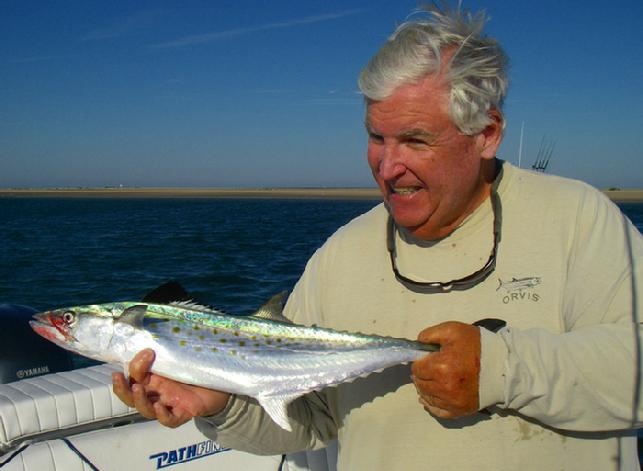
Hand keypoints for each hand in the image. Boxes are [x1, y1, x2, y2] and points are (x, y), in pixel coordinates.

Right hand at [112, 349, 230, 427]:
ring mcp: (169, 403)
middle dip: (121, 389)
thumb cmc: (199, 367)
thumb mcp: (183, 355)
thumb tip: (165, 323)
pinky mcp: (184, 412)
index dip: (134, 366)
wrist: (221, 385)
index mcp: (154, 378)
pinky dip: (163, 415)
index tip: (147, 352)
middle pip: (131, 396)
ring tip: (138, 389)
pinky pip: (170, 420)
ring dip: (139, 400)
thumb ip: (172, 345)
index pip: (135, 375)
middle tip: (118, 378)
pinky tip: (161, 407)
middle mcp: (158, 392)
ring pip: (146, 409)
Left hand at [411, 321, 480, 418]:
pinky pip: (437, 411)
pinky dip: (432, 403)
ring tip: (433, 379)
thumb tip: (418, 344)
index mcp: (441, 367)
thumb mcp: (452, 330)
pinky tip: (434, 395)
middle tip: (430, 368)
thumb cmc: (476, 346)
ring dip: (426, 388)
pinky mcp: (459, 411)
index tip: (427, 359)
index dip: (419, 362)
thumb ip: (430, 334)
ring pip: (426, 397)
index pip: (416, 368)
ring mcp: (451, 402)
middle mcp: (444, 388)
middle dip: (422, 375)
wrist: (501, 365)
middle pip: (420, 383)